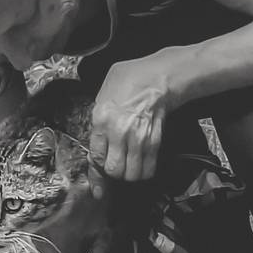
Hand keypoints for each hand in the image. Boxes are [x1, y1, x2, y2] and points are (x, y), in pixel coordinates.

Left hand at [89, 57, 174, 186]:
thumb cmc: (130, 81)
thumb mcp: (102, 95)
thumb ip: (98, 120)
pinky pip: (148, 168)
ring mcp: (138, 138)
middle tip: (114, 165)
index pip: (96, 156)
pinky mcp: (154, 141)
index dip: (97, 168)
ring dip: (129, 173)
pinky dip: (144, 171)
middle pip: (114, 170)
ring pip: (131, 174)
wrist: (157, 77)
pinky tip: (141, 164)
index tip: (99, 173)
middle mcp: (119, 132)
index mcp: (102, 119)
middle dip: (113, 172)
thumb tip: (97, 142)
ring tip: (128, 166)